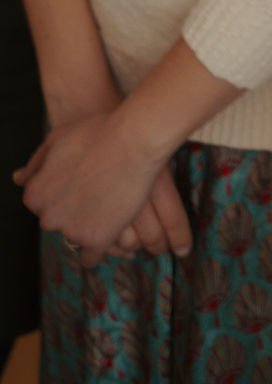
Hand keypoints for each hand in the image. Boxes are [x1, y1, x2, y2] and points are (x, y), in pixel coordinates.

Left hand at [15, 111, 190, 256]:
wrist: (133, 141)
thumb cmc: (97, 133)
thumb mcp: (58, 138)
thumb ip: (36, 162)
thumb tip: (18, 178)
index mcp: (35, 194)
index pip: (43, 205)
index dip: (63, 194)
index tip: (79, 186)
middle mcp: (48, 216)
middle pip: (58, 222)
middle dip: (74, 211)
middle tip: (97, 193)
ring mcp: (72, 230)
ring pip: (75, 238)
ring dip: (88, 227)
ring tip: (110, 207)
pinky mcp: (96, 240)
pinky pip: (91, 257)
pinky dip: (98, 249)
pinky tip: (109, 236)